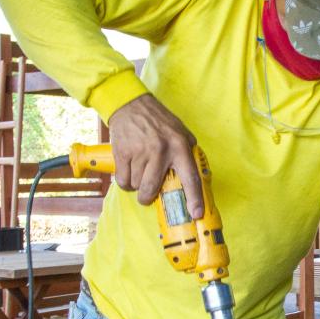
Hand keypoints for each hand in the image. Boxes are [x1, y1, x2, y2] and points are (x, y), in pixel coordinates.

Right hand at [107, 94, 203, 218]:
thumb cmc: (159, 121)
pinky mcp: (122, 153)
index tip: (196, 214)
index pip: (190, 178)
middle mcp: (161, 151)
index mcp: (180, 147)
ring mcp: (140, 152)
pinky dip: (125, 181)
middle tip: (148, 196)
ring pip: (136, 185)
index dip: (194, 199)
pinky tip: (129, 171)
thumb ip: (188, 153)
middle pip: (152, 188)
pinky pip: (122, 180)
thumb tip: (194, 179)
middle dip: (148, 197)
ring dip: (136, 185)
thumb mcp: (181, 132)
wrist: (131, 104)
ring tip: (139, 170)